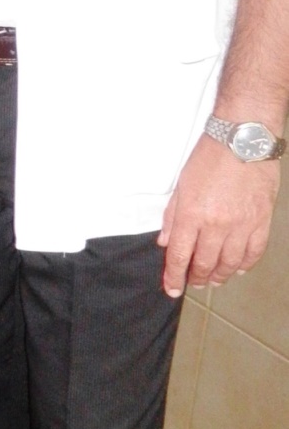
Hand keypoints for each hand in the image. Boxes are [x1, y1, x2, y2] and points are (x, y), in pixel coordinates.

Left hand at [158, 134, 280, 296]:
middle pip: (205, 263)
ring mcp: (242, 225)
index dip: (174, 276)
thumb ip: (173, 217)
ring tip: (214, 280)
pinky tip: (237, 268)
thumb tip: (166, 243)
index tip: (172, 289)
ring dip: (220, 275)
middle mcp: (217, 225)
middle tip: (194, 283)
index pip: (180, 256)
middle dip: (197, 278)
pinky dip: (245, 264)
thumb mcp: (181, 186)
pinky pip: (254, 252)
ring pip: (230, 262)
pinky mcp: (262, 220)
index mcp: (192, 215)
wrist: (243, 139)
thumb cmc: (209, 158)